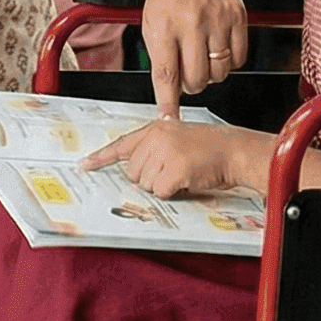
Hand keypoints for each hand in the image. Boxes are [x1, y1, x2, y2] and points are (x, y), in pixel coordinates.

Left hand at [84, 118, 260, 199]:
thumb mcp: (179, 138)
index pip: (122, 144)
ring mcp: (165, 152)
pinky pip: (160, 192)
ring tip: (183, 172)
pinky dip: (173, 192)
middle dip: (151, 178)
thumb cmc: (211, 148)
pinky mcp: (174, 169)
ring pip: (145, 184)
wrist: (235, 150)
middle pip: (133, 172)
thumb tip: (136, 173)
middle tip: (173, 170)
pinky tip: (187, 179)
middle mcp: (156, 137)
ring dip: (163, 186)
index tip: (85, 165)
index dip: (102, 157)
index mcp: (155, 128)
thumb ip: (156, 148)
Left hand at [140, 0, 249, 118]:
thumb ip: (158, 54)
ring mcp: (218, 20)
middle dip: (190, 86)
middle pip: (196, 79)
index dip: (168, 102)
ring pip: (219, 73)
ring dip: (210, 75)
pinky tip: (218, 47)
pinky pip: (238, 59)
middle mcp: (191, 22)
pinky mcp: (239, 18)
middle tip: (187, 75)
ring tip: (202, 58)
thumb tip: (168, 93)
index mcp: (163, 24)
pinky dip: (229, 62)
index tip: (168, 120)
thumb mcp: (152, 19)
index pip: (165, 74)